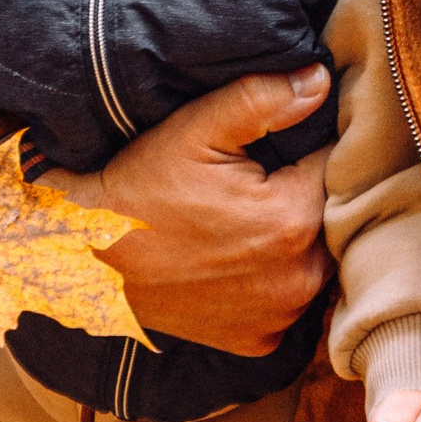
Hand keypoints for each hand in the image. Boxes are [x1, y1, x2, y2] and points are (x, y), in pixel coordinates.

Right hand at [60, 68, 331, 359]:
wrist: (84, 256)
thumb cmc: (137, 189)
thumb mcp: (194, 129)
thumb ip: (264, 99)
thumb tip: (321, 81)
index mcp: (294, 219)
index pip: (336, 168)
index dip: (314, 150)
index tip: (286, 147)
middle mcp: (300, 277)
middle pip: (330, 220)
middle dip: (308, 197)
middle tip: (261, 184)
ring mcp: (279, 315)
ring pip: (314, 262)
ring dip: (296, 243)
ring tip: (247, 222)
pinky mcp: (258, 340)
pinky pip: (287, 302)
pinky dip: (274, 282)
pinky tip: (239, 262)